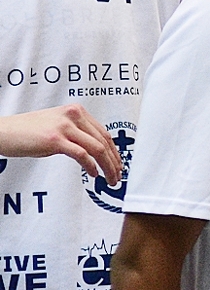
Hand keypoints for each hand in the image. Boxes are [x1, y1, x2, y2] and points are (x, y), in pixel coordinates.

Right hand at [0, 104, 121, 182]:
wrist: (3, 132)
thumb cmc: (27, 131)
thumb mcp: (57, 127)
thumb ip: (76, 133)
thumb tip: (94, 150)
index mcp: (76, 111)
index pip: (104, 133)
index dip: (114, 151)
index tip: (118, 164)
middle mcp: (73, 116)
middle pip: (104, 141)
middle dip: (114, 161)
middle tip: (118, 175)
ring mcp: (64, 127)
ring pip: (97, 148)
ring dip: (107, 167)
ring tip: (109, 179)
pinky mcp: (55, 140)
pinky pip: (81, 154)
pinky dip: (91, 166)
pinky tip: (93, 174)